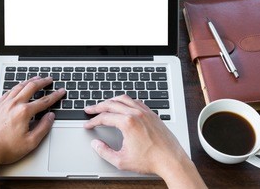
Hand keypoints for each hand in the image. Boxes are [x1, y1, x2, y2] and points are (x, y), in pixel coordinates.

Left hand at [0, 76, 63, 164]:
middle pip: (31, 87)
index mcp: (24, 112)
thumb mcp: (30, 143)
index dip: (55, 95)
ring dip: (29, 81)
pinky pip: (8, 91)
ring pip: (19, 86)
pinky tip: (18, 87)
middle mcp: (14, 104)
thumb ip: (43, 128)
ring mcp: (4, 104)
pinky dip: (16, 86)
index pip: (44, 101)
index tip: (61, 91)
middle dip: (42, 82)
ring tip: (36, 78)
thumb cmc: (5, 148)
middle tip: (49, 79)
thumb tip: (50, 117)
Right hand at [84, 95, 205, 187]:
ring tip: (104, 105)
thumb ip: (104, 152)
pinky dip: (126, 101)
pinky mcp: (152, 114)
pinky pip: (136, 101)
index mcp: (127, 123)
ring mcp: (145, 112)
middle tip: (89, 109)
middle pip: (111, 104)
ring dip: (111, 101)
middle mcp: (136, 113)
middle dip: (98, 107)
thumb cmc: (150, 160)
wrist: (171, 160)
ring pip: (124, 99)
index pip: (104, 117)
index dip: (93, 121)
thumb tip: (96, 144)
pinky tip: (124, 105)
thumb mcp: (121, 161)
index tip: (88, 125)